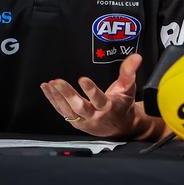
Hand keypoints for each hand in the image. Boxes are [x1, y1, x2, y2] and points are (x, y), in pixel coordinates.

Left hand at [40, 53, 162, 139]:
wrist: (120, 128)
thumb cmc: (123, 105)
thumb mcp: (128, 89)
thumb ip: (129, 72)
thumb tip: (136, 57)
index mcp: (109, 107)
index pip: (99, 99)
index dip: (91, 91)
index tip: (82, 79)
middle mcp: (95, 115)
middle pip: (79, 106)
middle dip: (67, 94)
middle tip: (57, 81)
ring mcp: (84, 120)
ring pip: (68, 110)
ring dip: (57, 97)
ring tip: (50, 84)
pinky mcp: (76, 122)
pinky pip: (62, 111)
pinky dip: (53, 100)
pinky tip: (47, 89)